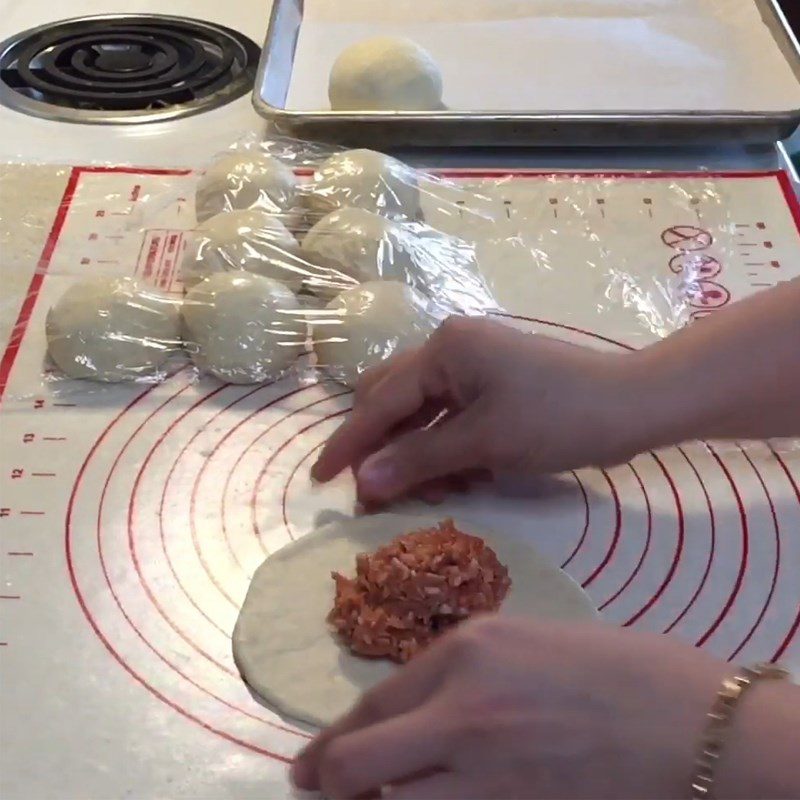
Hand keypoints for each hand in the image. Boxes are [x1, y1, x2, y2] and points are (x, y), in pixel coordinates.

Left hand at [291, 616, 726, 798]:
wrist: (692, 720)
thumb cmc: (616, 668)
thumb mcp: (525, 644)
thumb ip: (463, 673)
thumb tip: (417, 712)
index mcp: (467, 648)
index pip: (373, 703)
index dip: (332, 740)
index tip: (311, 765)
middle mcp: (461, 707)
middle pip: (359, 761)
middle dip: (331, 780)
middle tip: (321, 790)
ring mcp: (485, 769)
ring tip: (376, 799)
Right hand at [312, 316, 650, 505]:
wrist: (633, 406)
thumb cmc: (558, 418)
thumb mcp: (483, 443)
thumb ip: (418, 460)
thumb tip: (361, 482)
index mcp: (443, 349)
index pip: (381, 402)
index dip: (349, 443)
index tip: (319, 478)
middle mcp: (450, 348)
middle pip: (393, 400)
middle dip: (381, 447)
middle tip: (374, 492)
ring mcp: (473, 364)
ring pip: (421, 412)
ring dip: (415, 453)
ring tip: (427, 493)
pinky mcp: (492, 384)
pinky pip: (450, 416)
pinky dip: (444, 448)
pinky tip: (454, 478)